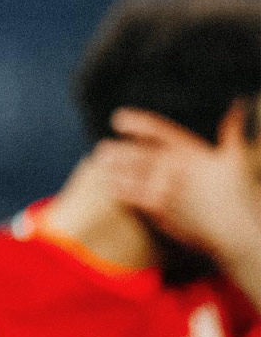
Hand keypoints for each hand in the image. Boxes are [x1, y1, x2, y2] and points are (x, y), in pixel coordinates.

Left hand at [103, 102, 260, 265]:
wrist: (236, 232)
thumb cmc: (236, 195)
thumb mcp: (234, 159)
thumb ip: (231, 131)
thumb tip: (237, 105)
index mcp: (190, 151)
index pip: (157, 130)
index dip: (135, 122)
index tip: (118, 118)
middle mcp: (174, 167)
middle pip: (136, 153)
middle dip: (117, 150)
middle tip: (102, 148)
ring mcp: (164, 188)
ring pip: (129, 174)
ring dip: (112, 168)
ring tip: (99, 163)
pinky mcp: (158, 209)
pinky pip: (131, 196)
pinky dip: (118, 189)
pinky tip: (108, 186)